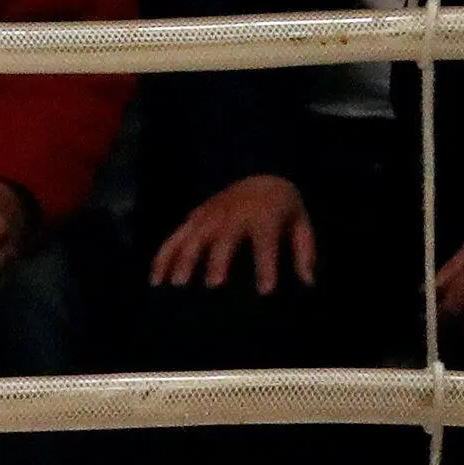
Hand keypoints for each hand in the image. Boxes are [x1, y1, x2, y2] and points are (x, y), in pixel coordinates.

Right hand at [151, 174, 314, 294]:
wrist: (259, 174)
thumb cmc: (281, 208)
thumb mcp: (300, 224)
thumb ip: (303, 252)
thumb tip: (308, 282)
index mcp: (265, 216)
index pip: (266, 242)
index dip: (266, 265)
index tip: (265, 290)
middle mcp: (235, 215)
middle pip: (223, 238)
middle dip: (217, 260)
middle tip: (212, 285)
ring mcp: (210, 216)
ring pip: (193, 238)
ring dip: (183, 259)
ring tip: (177, 284)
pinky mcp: (193, 220)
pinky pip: (174, 238)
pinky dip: (163, 258)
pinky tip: (155, 280)